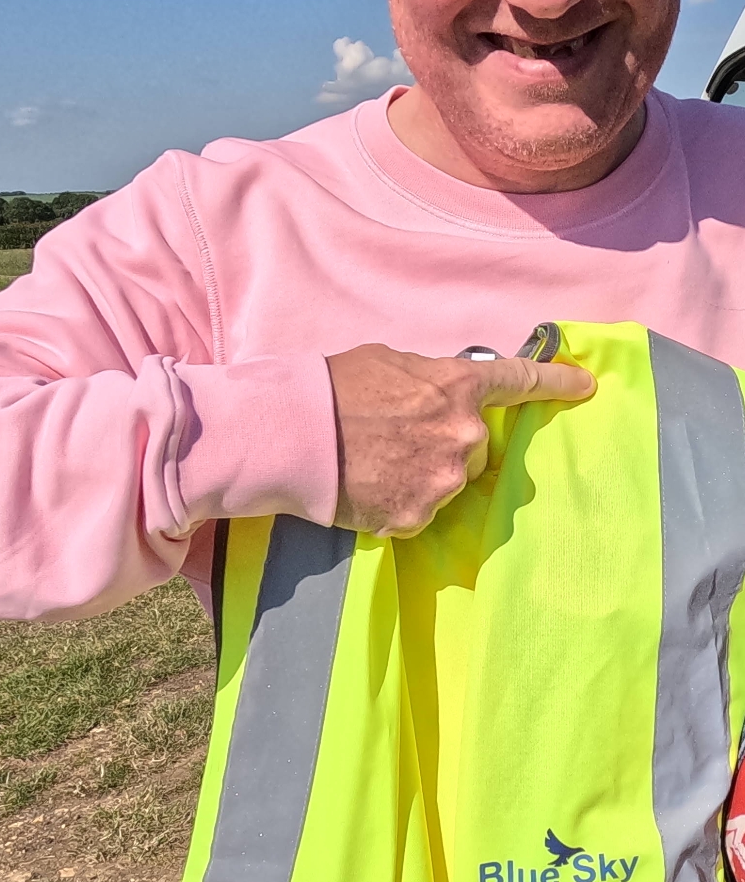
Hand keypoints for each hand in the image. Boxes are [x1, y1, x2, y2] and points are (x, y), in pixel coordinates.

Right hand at [326, 342, 595, 536]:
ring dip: (424, 474)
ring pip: (449, 480)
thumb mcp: (393, 363)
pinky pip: (421, 510)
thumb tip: (439, 396)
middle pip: (475, 446)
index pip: (521, 381)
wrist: (296, 432)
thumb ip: (431, 380)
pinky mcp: (417, 517)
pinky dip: (400, 500)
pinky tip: (370, 485)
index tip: (585, 386)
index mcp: (458, 387)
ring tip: (378, 461)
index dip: (557, 382)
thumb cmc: (338, 385)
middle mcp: (463, 435)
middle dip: (447, 441)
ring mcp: (443, 481)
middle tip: (400, 436)